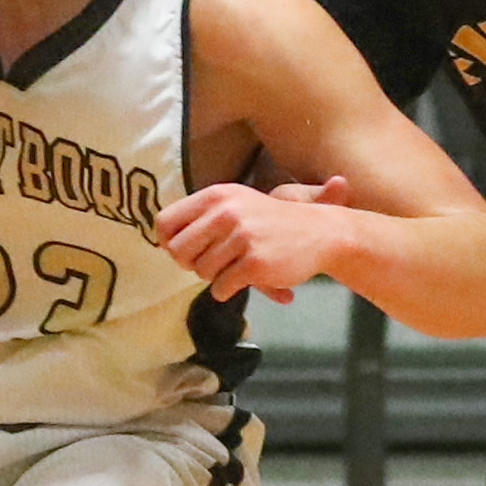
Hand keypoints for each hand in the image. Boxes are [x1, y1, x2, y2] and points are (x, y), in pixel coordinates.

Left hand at [153, 177, 351, 302]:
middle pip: (178, 252)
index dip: (169, 242)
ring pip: (200, 273)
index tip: (186, 251)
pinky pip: (220, 289)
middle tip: (214, 263)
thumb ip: (202, 216)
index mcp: (216, 195)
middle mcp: (226, 211)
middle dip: (191, 264)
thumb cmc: (272, 223)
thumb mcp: (237, 204)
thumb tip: (164, 242)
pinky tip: (245, 279)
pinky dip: (228, 290)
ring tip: (236, 268)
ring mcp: (241, 237)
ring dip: (215, 277)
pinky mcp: (254, 263)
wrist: (321, 232)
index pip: (165, 222)